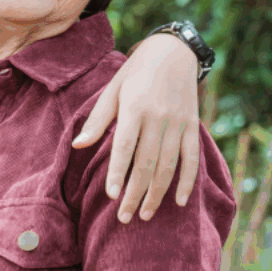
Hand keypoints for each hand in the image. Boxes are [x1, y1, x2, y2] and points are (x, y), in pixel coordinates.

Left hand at [72, 34, 200, 222]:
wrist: (173, 52)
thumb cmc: (135, 73)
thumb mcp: (113, 89)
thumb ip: (98, 120)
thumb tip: (78, 145)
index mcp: (135, 108)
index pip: (125, 148)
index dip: (117, 173)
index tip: (110, 196)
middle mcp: (158, 118)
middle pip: (146, 163)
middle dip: (135, 193)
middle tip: (124, 218)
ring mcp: (178, 123)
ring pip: (169, 166)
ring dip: (157, 194)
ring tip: (145, 215)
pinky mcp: (193, 125)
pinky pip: (192, 158)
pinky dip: (187, 181)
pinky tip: (178, 201)